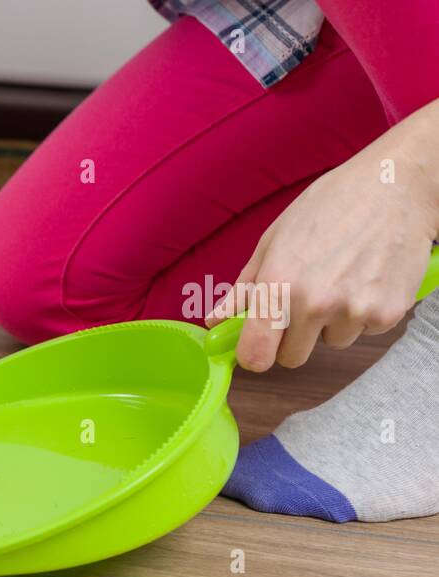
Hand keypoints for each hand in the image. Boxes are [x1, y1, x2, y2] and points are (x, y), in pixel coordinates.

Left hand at [207, 148, 438, 371]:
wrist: (395, 186)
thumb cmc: (331, 206)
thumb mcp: (274, 240)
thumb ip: (244, 287)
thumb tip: (214, 319)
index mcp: (279, 285)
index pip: (257, 355)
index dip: (255, 356)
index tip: (258, 349)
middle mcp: (315, 303)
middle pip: (293, 357)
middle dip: (294, 337)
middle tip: (306, 301)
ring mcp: (354, 310)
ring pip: (332, 342)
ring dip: (333, 322)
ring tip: (343, 278)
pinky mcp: (389, 312)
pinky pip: (366, 331)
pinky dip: (365, 312)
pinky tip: (367, 278)